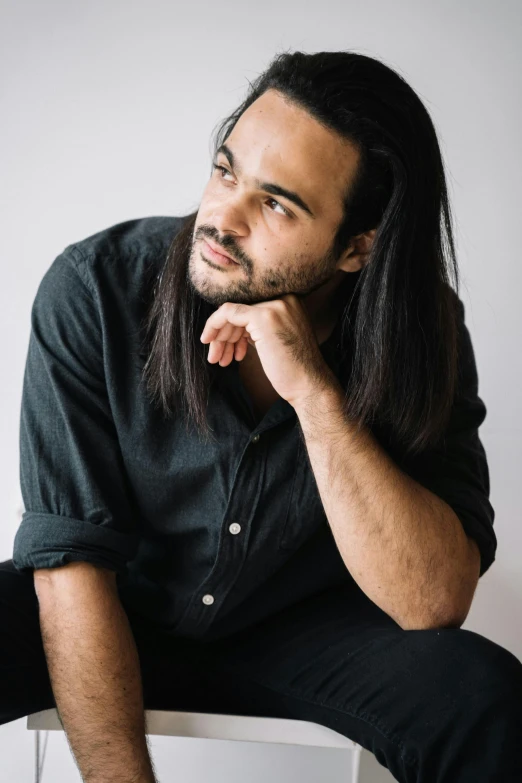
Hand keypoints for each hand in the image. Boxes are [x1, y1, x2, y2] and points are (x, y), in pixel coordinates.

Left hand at [199, 294, 339, 407]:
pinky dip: (214, 326)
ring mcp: (274, 306)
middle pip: (241, 311)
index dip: (235, 328)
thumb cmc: (294, 370)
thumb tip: (232, 326)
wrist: (310, 385)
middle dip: (225, 334)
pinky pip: (228, 313)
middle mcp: (284, 298)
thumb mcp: (276, 339)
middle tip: (217, 356)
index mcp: (289, 301)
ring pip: (232, 313)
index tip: (226, 347)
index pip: (251, 308)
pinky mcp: (262, 317)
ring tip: (217, 359)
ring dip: (220, 337)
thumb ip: (259, 328)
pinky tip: (211, 344)